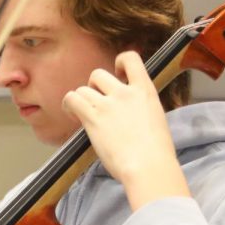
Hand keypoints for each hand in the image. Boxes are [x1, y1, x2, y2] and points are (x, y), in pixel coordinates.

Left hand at [62, 51, 189, 210]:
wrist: (148, 166)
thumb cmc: (155, 152)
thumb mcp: (155, 119)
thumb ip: (141, 108)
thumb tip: (129, 114)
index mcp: (145, 90)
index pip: (131, 59)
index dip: (119, 62)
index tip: (117, 75)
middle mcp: (125, 92)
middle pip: (98, 74)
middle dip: (94, 87)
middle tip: (96, 103)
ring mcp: (108, 104)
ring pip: (83, 89)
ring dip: (81, 100)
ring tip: (83, 114)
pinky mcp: (93, 118)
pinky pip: (72, 99)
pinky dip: (68, 105)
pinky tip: (72, 114)